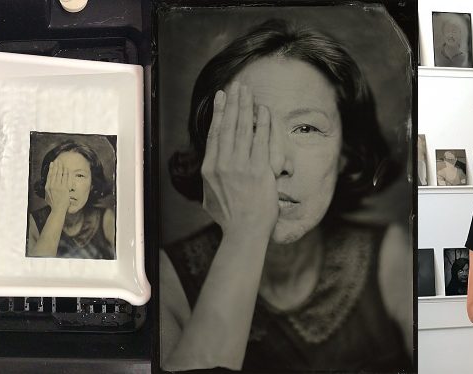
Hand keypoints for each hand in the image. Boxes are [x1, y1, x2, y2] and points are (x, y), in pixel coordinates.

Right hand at [45, 159, 71, 211]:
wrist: (58, 209)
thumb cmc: (53, 204)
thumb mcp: (47, 196)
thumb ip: (48, 190)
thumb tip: (48, 187)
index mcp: (47, 187)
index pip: (49, 175)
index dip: (51, 168)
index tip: (52, 164)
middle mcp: (52, 186)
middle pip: (54, 173)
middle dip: (56, 166)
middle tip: (57, 160)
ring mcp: (58, 187)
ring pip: (60, 174)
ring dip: (61, 167)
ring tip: (62, 162)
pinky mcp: (64, 188)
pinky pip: (66, 179)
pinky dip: (66, 173)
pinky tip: (67, 169)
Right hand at [201, 82, 276, 238]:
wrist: (244, 232)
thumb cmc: (229, 219)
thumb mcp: (209, 198)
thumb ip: (209, 182)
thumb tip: (209, 173)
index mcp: (209, 169)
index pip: (215, 134)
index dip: (219, 113)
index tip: (221, 97)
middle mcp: (223, 164)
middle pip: (228, 126)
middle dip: (233, 103)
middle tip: (237, 86)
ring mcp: (241, 166)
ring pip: (243, 129)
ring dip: (246, 107)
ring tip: (248, 91)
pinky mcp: (259, 170)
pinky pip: (261, 140)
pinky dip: (262, 123)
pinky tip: (263, 110)